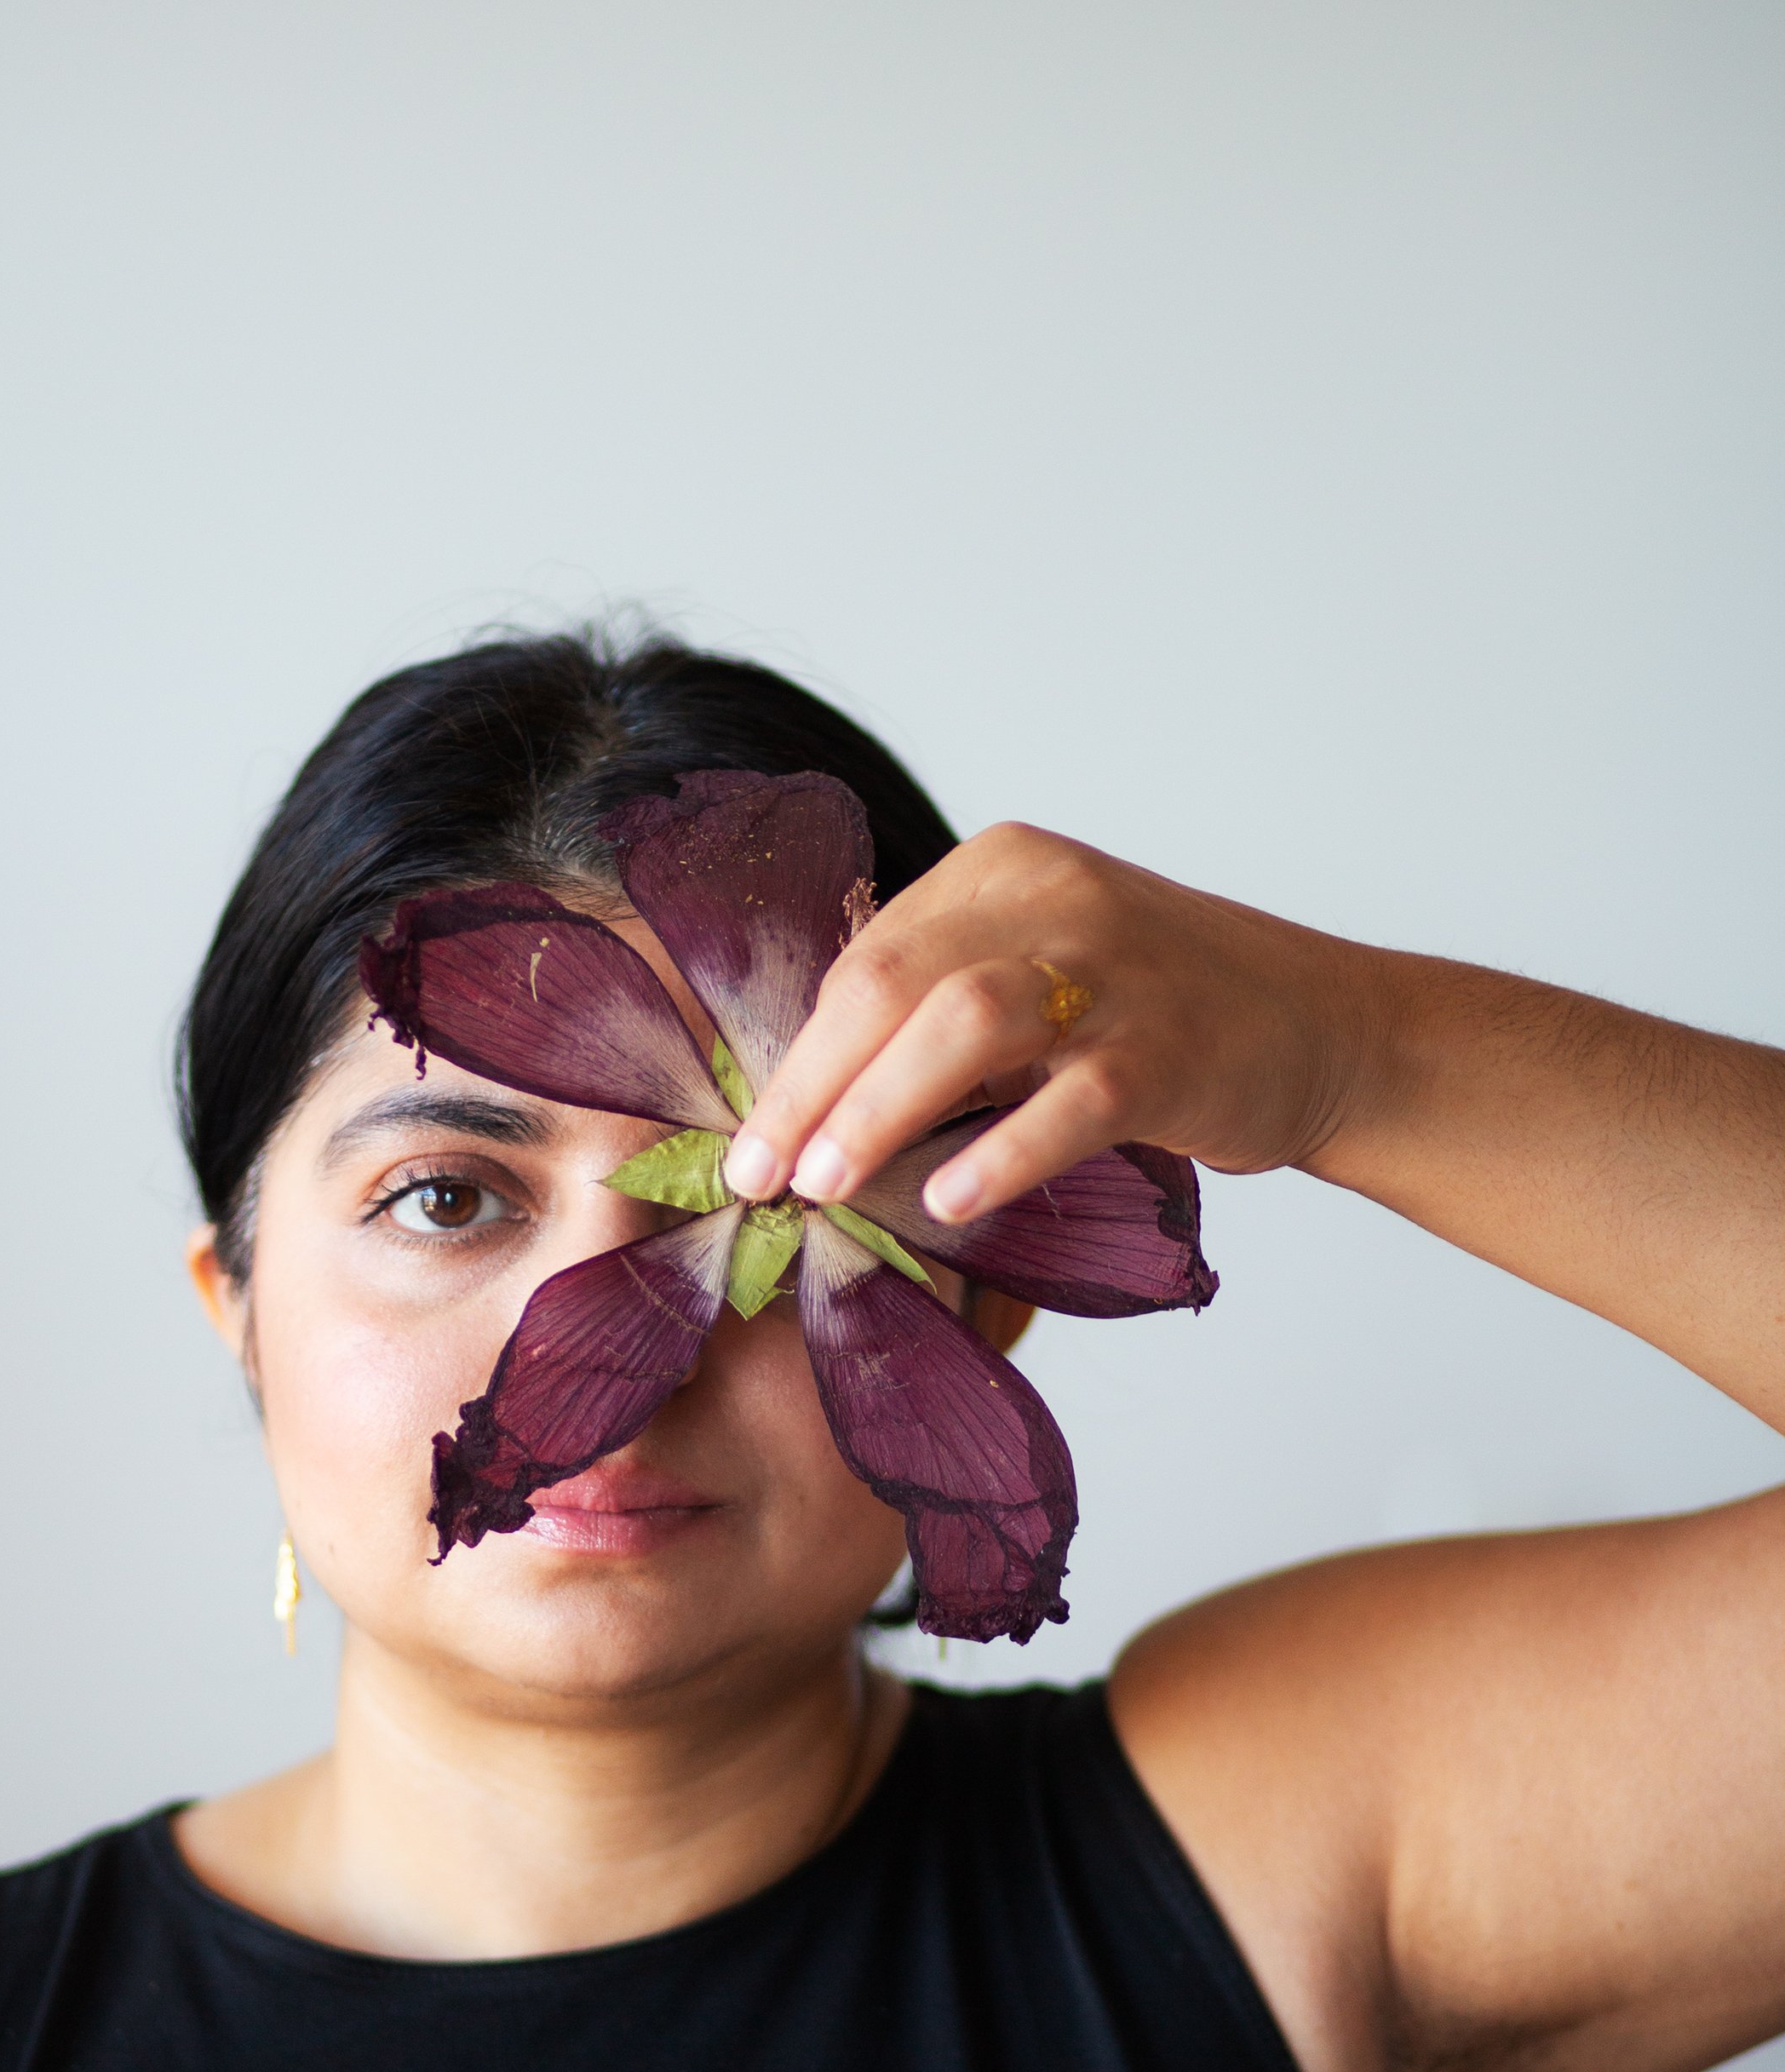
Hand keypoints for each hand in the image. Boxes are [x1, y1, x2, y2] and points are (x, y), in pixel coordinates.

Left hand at [723, 821, 1390, 1220]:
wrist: (1325, 1025)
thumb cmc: (1159, 1018)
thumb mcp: (1042, 975)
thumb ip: (940, 1012)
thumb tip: (812, 1111)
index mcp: (1004, 869)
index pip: (867, 960)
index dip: (797, 1057)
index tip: (747, 1143)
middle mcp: (1054, 898)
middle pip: (893, 982)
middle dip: (812, 1086)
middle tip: (762, 1177)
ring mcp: (1116, 971)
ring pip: (963, 1022)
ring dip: (878, 1109)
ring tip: (827, 1186)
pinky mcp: (1171, 1049)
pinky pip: (1068, 1101)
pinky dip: (999, 1153)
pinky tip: (946, 1202)